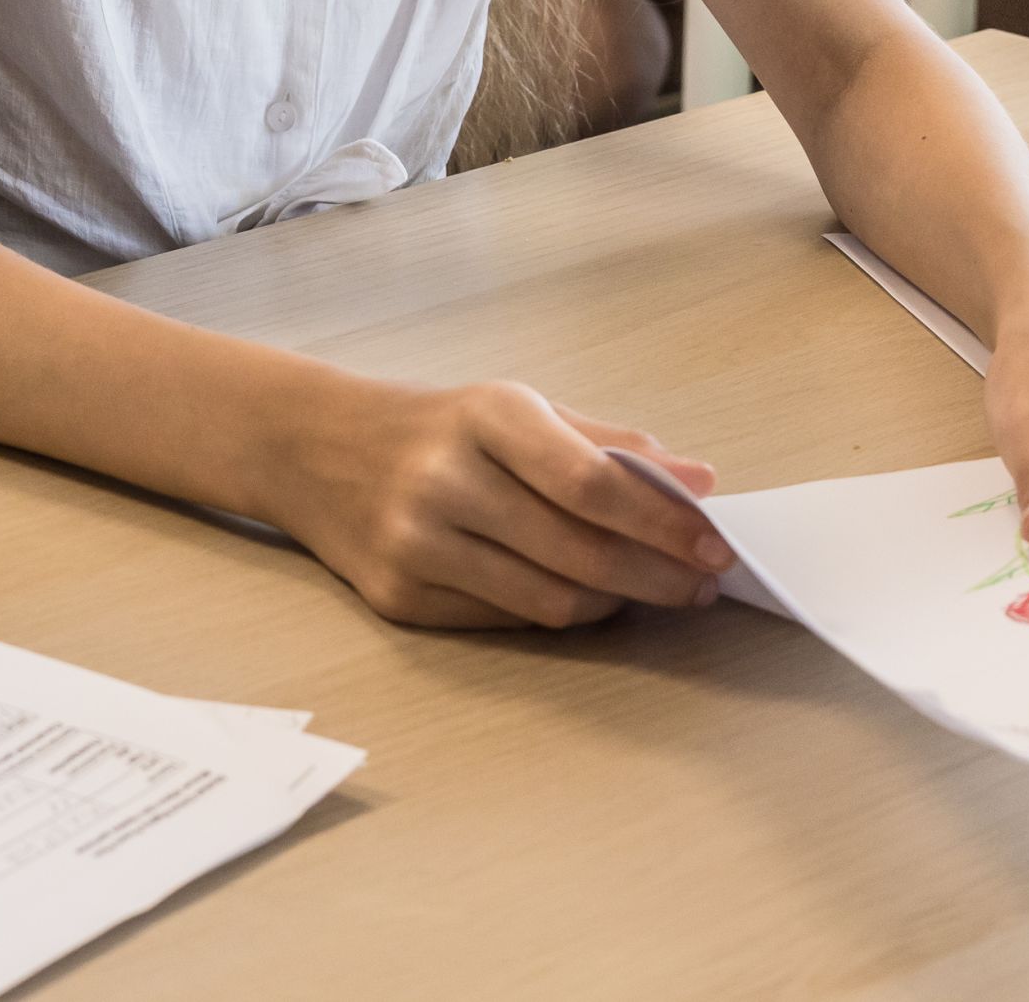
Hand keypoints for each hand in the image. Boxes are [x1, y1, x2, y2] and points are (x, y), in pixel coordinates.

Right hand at [268, 377, 735, 627]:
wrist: (312, 449)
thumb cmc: (438, 428)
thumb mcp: (515, 408)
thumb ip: (607, 444)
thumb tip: (699, 482)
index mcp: (483, 416)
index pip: (590, 482)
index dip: (663, 521)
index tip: (716, 543)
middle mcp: (443, 479)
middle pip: (578, 551)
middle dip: (657, 575)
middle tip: (702, 583)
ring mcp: (415, 543)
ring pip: (549, 600)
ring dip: (616, 603)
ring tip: (650, 591)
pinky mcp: (398, 597)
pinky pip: (507, 620)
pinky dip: (560, 614)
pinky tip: (584, 597)